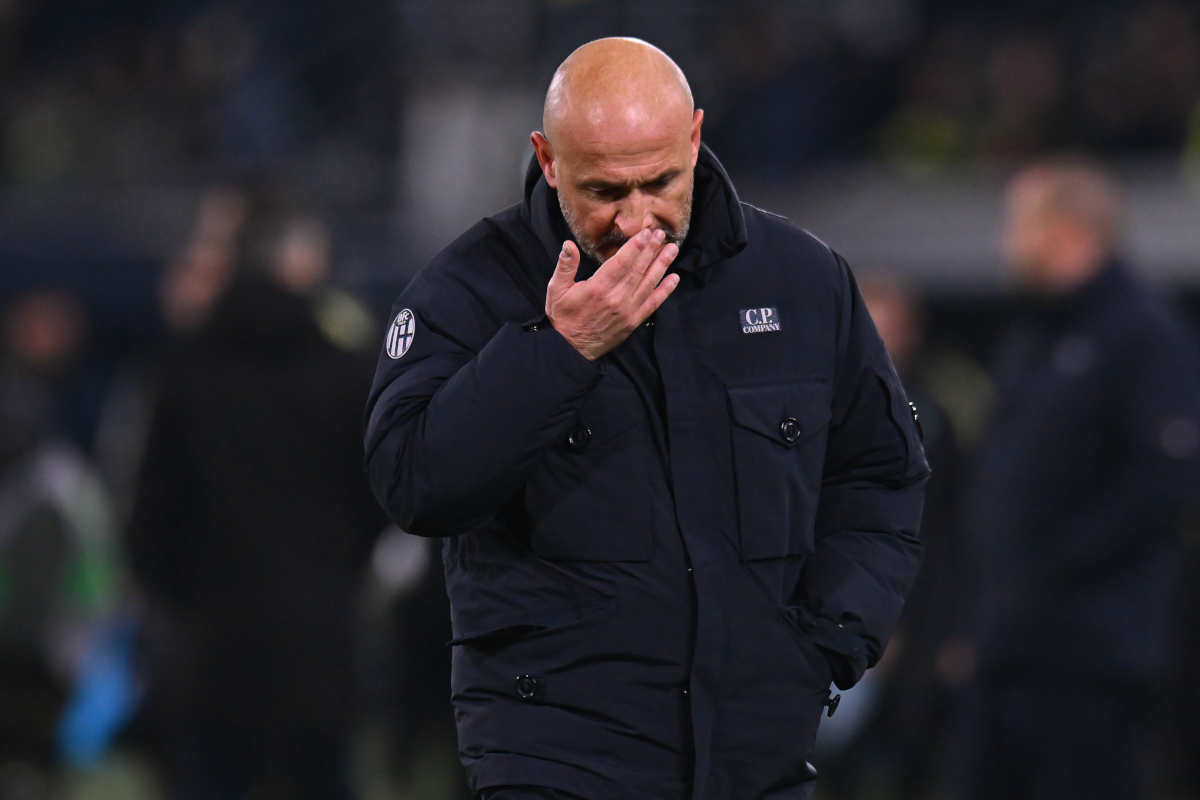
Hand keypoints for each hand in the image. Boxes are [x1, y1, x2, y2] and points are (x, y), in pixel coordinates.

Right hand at [546, 223, 680, 360]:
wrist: (571, 349)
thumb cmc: (563, 317)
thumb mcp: (556, 289)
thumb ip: (565, 266)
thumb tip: (568, 245)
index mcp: (598, 287)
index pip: (622, 262)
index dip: (636, 246)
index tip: (646, 233)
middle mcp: (616, 298)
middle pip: (638, 269)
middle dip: (652, 250)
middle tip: (661, 234)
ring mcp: (627, 311)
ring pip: (649, 283)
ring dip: (661, 265)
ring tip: (672, 249)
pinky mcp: (633, 321)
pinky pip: (653, 304)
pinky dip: (665, 291)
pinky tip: (674, 278)